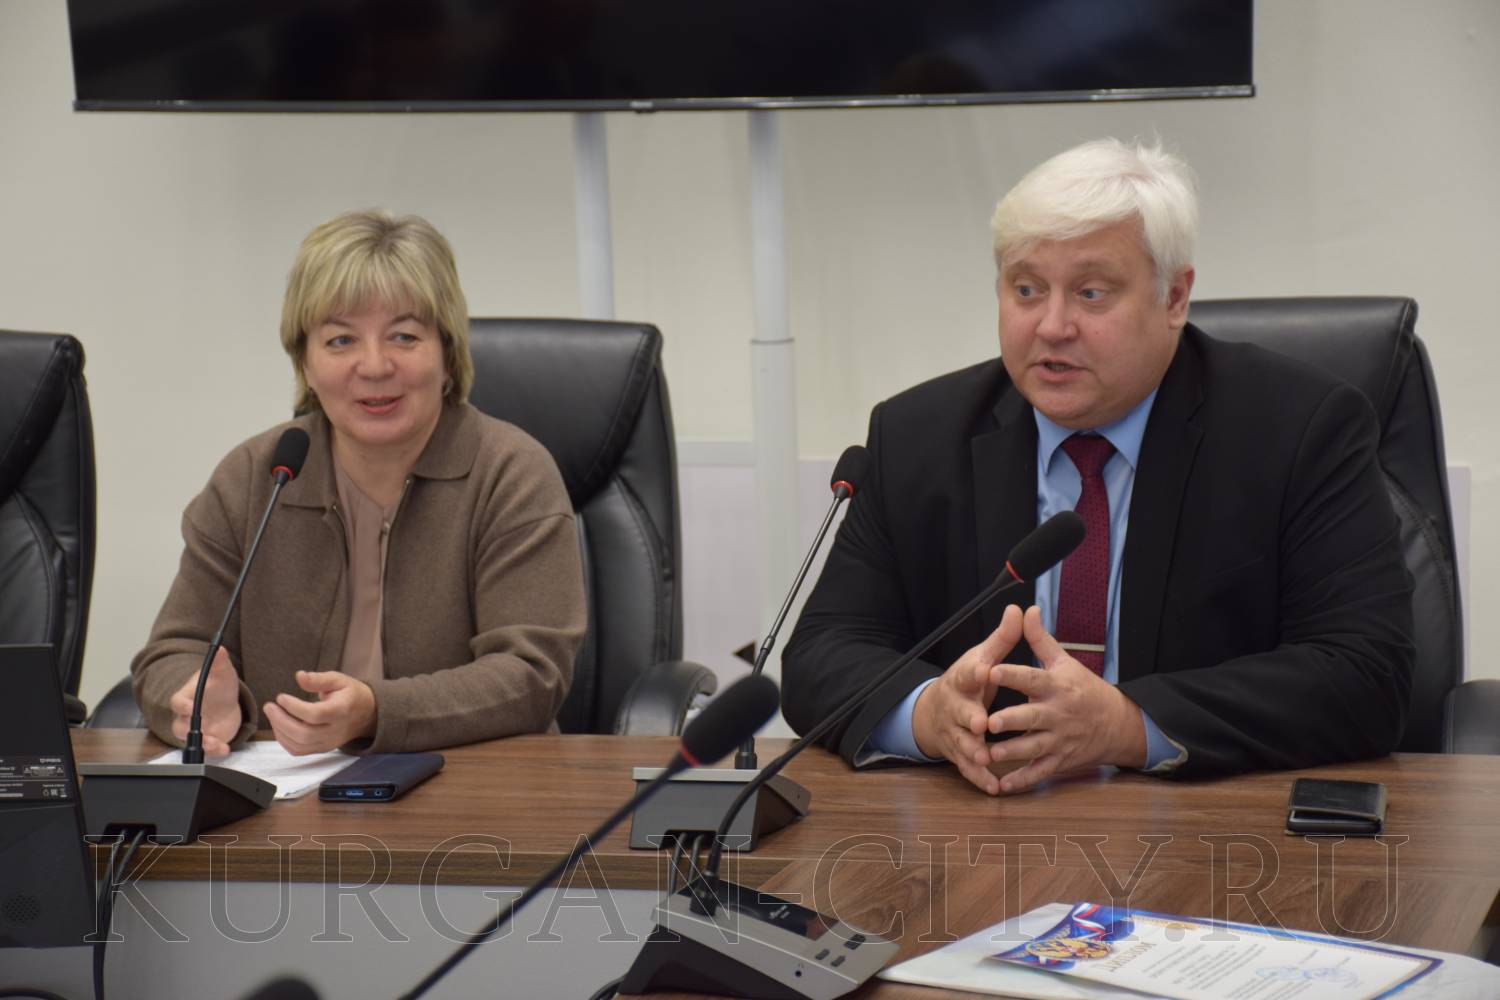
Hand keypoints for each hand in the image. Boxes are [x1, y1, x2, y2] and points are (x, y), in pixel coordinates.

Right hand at [169, 647, 241, 755]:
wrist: (226, 702)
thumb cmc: (218, 685)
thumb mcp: (222, 673)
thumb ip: (219, 663)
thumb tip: (220, 649)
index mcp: (186, 698)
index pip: (177, 702)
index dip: (182, 706)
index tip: (190, 708)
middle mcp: (187, 716)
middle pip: (179, 726)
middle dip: (189, 731)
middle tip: (202, 733)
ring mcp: (197, 730)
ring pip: (192, 741)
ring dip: (203, 744)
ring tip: (216, 744)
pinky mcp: (208, 740)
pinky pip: (208, 749)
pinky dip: (215, 751)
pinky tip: (225, 749)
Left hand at [263, 671, 376, 754]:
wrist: (366, 714)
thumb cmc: (350, 694)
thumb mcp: (338, 679)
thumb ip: (318, 679)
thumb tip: (299, 676)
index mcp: (341, 711)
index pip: (315, 714)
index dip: (294, 707)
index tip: (281, 697)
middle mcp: (335, 731)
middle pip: (304, 734)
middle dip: (281, 721)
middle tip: (269, 706)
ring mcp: (329, 742)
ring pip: (299, 745)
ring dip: (280, 731)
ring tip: (273, 714)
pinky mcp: (322, 749)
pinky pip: (299, 751)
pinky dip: (284, 741)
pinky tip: (279, 726)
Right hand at [912, 604, 1024, 794]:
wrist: (936, 709)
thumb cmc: (968, 680)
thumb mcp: (981, 658)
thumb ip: (1002, 639)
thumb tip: (1017, 608)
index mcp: (963, 680)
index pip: (968, 673)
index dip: (976, 671)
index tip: (986, 669)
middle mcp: (955, 706)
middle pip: (960, 712)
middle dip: (969, 717)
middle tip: (981, 722)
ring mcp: (954, 731)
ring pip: (962, 743)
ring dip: (972, 751)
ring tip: (985, 758)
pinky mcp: (957, 753)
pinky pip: (967, 768)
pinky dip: (978, 778)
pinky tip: (992, 786)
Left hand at [985, 605, 1147, 792]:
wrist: (1116, 723)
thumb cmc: (1083, 688)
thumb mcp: (1064, 661)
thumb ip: (1040, 639)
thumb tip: (1025, 609)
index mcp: (1056, 686)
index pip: (1032, 678)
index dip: (1012, 674)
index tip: (991, 670)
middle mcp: (1057, 714)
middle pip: (1032, 717)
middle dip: (1011, 720)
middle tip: (988, 721)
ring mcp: (1059, 740)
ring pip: (1033, 748)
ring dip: (1011, 753)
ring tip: (989, 754)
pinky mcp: (1059, 761)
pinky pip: (1039, 772)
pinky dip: (1022, 781)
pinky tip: (1001, 785)